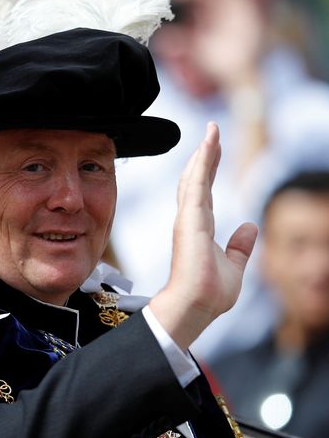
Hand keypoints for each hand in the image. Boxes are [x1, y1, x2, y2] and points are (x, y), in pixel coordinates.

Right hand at [148, 123, 257, 349]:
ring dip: (204, 153)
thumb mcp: (234, 267)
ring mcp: (188, 219)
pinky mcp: (189, 220)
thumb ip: (240, 247)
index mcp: (199, 230)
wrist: (196, 307)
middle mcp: (190, 221)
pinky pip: (196, 185)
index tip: (212, 149)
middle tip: (212, 131)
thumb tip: (250, 226)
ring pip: (195, 178)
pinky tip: (208, 146)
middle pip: (197, 180)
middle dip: (205, 155)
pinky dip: (202, 164)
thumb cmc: (210, 294)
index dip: (207, 169)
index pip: (202, 192)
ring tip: (212, 131)